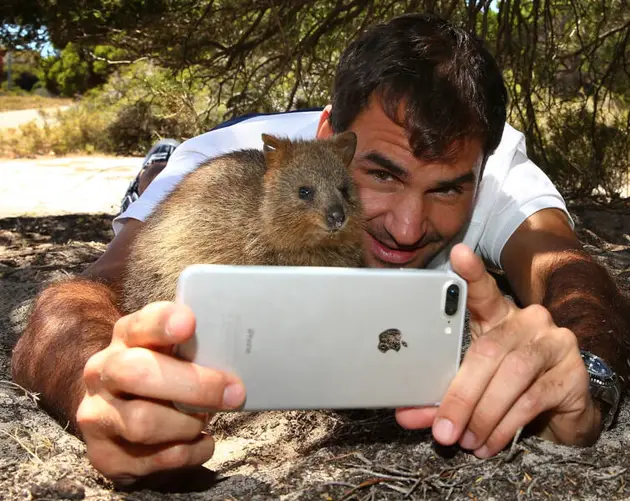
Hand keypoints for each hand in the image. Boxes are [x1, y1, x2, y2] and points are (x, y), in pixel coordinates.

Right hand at [76, 302, 245, 484]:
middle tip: (233, 392)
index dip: (162, 323)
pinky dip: (191, 451)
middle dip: (194, 385)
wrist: (118, 419)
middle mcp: (102, 373)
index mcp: (125, 339)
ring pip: (145, 422)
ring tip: (204, 419)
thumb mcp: (172, 354)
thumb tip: (238, 352)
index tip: (189, 323)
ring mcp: (99, 416)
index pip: (139, 325)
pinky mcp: (106, 456)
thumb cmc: (161, 377)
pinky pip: (158, 458)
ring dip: (189, 424)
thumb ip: (194, 348)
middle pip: (137, 373)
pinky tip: (200, 442)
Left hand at [396, 244, 600, 456]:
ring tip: (464, 439)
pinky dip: (504, 425)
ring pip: (510, 376)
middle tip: (443, 428)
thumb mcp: (472, 385)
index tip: (458, 254)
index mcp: (498, 316)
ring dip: (482, 414)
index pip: (482, 291)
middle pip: (488, 350)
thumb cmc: (506, 386)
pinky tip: (488, 443)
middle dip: (460, 394)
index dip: (471, 273)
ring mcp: (553, 344)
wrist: (560, 409)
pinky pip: (532, 400)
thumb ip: (441, 395)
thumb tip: (406, 414)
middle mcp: (528, 321)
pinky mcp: (572, 373)